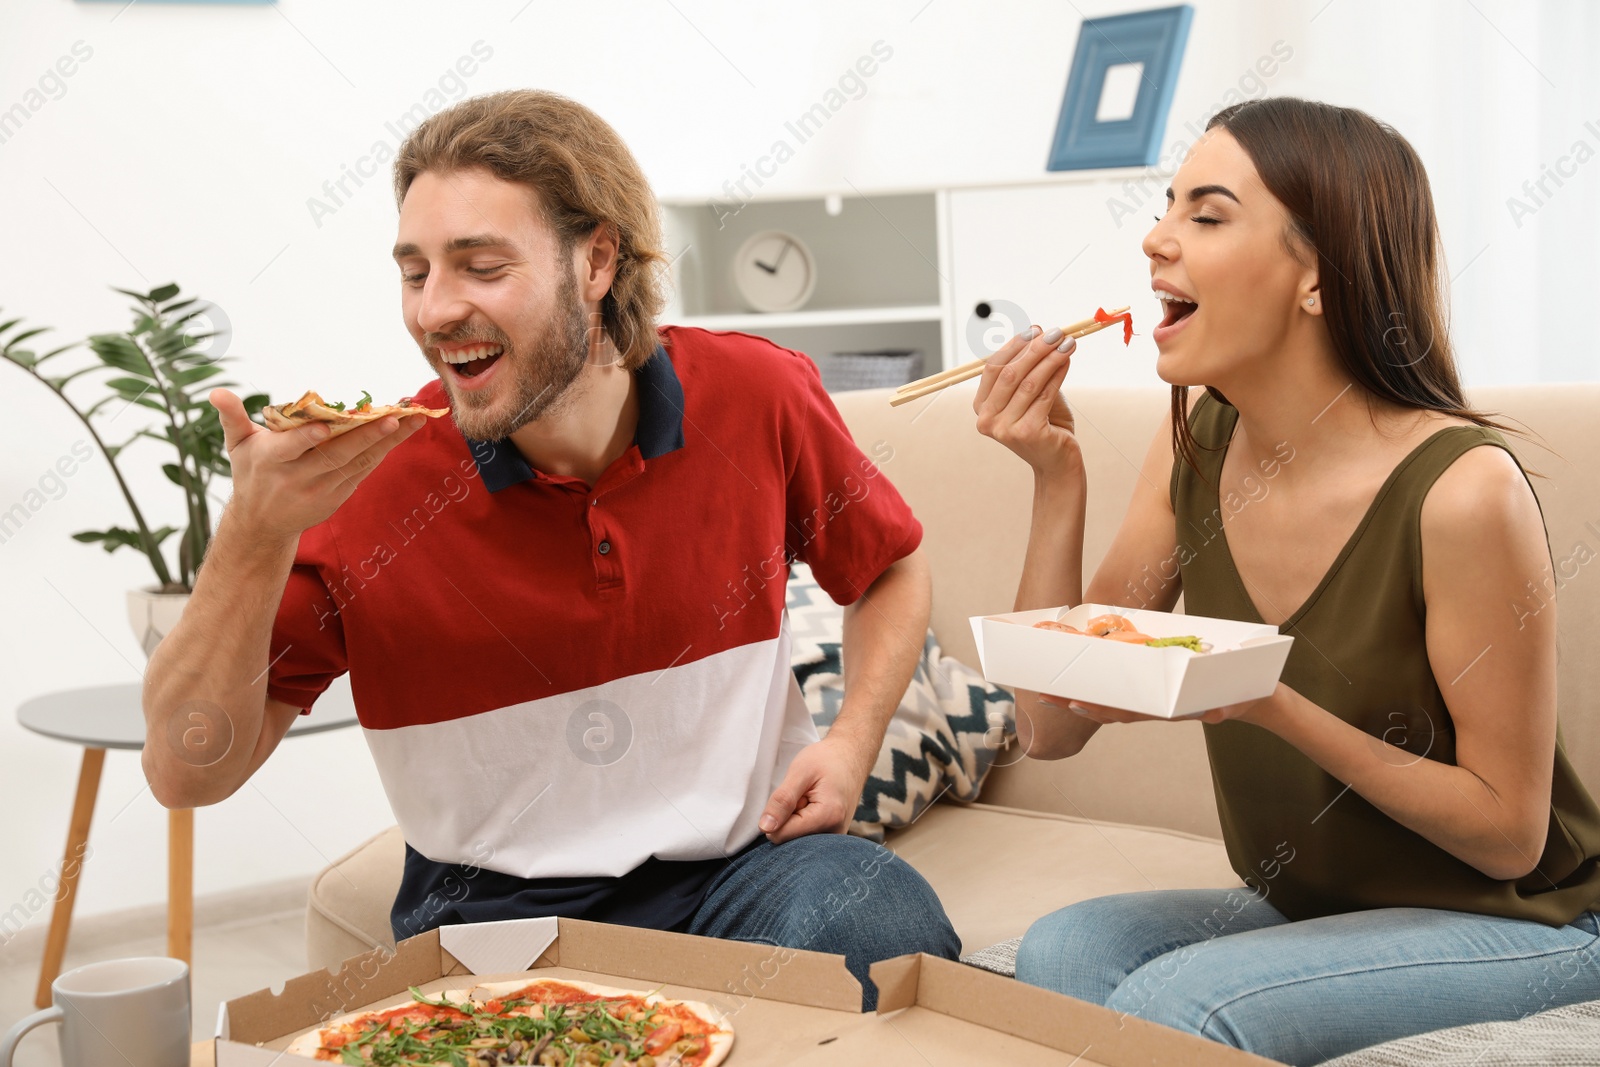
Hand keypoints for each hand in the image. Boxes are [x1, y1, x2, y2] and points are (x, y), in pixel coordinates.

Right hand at [211, 388, 425, 544]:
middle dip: (365, 438)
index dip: (308, 439)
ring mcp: (321, 491)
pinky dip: (382, 453)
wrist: (262, 522)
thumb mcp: (237, 445)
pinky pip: (363, 472)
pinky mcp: (337, 498)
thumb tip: (216, 392)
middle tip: (392, 418)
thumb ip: (232, 417)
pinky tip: (402, 434)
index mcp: (271, 462)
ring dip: (386, 443)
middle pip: (335, 456)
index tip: (327, 425)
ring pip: (357, 465)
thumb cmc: (250, 472)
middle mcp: (297, 479)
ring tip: (412, 420)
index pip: (291, 449)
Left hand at [758, 736, 865, 843]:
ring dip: (796, 819)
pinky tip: (814, 805)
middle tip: (804, 796)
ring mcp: (835, 837)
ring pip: (797, 838)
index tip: (794, 796)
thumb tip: (765, 828)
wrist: (852, 756)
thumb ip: (782, 800)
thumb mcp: (800, 772)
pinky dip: (805, 820)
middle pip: (790, 840)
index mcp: (827, 817)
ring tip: (810, 798)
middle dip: (788, 818)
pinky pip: (807, 835)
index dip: (777, 815)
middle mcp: (834, 833)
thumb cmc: (828, 760)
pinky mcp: (832, 835)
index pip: (782, 835)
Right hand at [973, 325, 1079, 475]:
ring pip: (1029, 382)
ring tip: (1068, 343)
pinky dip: (1058, 374)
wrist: (1057, 462)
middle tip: (1056, 332)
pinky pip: (1044, 394)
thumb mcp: (1031, 393)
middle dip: (1034, 349)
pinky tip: (1068, 361)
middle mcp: (986, 420)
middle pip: (1009, 373)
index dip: (1013, 346)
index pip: (992, 368)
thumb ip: (1029, 368)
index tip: (1034, 329)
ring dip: (1050, 358)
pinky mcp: (1027, 432)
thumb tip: (1037, 331)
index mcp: (981, 407)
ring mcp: (1004, 428)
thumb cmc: (1045, 424)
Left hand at [1043, 683, 1288, 726]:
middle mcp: (1153, 706)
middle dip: (1076, 702)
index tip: (1075, 704)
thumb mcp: (1232, 703)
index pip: (1127, 711)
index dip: (1100, 709)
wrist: (1250, 697)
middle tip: (1045, 696)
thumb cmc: (1238, 696)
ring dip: (1081, 697)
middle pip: (1108, 707)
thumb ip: (1223, 709)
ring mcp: (1152, 699)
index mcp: (1166, 709)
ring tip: (1052, 692)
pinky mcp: (1154, 689)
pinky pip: (1124, 691)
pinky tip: (1083, 682)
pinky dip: (1101, 687)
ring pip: (1110, 701)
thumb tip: (1215, 715)